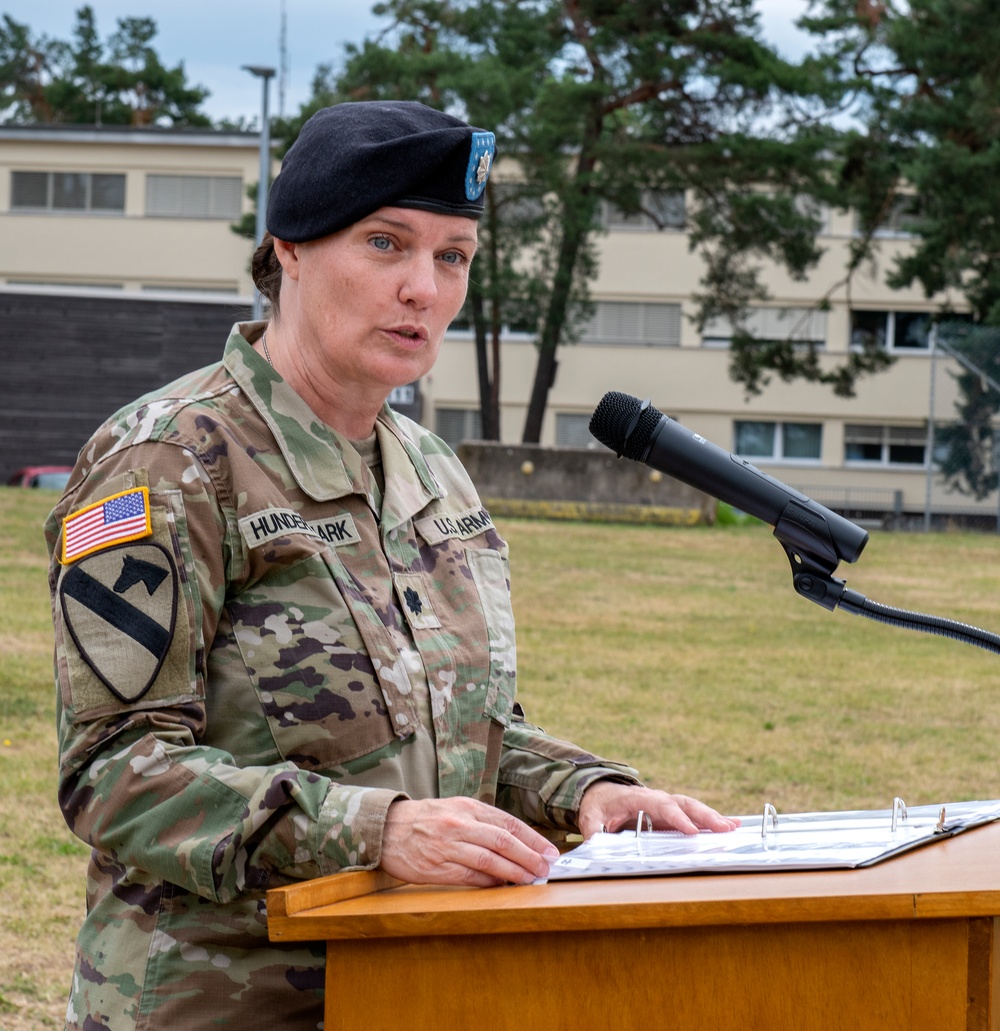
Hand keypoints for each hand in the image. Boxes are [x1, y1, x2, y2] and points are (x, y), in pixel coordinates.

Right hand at [380, 796, 560, 886]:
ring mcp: (447, 846)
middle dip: (529, 856)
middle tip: (546, 868)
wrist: (386, 828)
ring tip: (530, 880)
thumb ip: (482, 823)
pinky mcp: (435, 867)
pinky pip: (468, 876)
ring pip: (488, 860)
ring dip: (513, 872)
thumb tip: (516, 842)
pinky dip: (488, 883)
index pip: (507, 822)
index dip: (532, 838)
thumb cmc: (426, 819)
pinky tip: (502, 887)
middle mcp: (459, 824)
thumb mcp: (455, 809)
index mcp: (467, 807)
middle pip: (502, 841)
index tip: (550, 851)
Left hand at [577, 781, 740, 838]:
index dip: (676, 818)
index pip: (661, 806)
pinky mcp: (672, 813)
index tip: (691, 831)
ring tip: (733, 827)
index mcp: (639, 798)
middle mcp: (657, 798)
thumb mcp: (590, 816)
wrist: (601, 792)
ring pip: (692, 807)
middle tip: (724, 828)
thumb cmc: (598, 804)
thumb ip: (593, 828)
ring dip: (712, 817)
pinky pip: (693, 814)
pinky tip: (732, 825)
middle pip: (684, 804)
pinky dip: (712, 819)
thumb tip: (595, 842)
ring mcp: (666, 805)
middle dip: (704, 815)